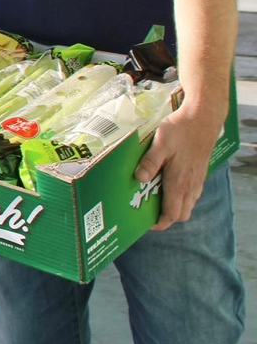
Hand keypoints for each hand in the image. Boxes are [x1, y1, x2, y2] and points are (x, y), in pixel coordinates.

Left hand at [133, 102, 225, 229]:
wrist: (203, 119)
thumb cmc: (180, 130)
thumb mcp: (160, 144)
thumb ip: (150, 163)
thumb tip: (139, 179)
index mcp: (179, 182)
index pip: (172, 214)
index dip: (161, 223)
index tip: (147, 225)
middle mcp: (190, 185)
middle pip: (181, 213)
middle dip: (166, 218)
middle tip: (148, 212)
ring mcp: (197, 180)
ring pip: (187, 204)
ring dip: (174, 207)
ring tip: (155, 200)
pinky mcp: (199, 173)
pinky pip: (191, 194)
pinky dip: (181, 197)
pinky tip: (168, 186)